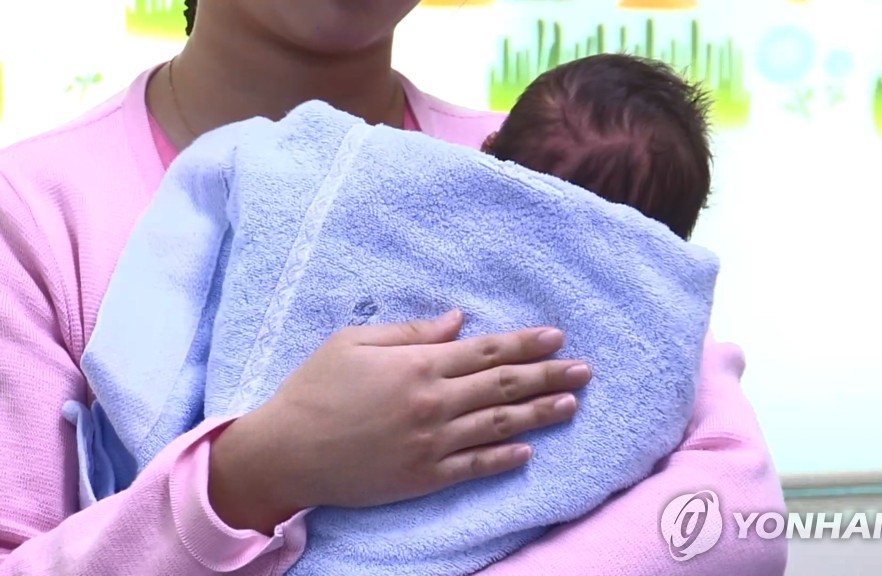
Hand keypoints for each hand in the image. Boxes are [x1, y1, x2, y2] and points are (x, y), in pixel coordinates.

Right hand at [208, 309, 590, 532]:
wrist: (287, 452)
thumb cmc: (314, 389)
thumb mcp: (354, 343)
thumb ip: (411, 332)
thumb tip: (458, 322)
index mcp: (418, 365)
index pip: (486, 351)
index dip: (525, 344)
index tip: (556, 337)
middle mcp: (433, 403)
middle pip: (503, 385)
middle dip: (548, 375)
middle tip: (585, 369)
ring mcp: (432, 443)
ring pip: (499, 425)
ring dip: (539, 413)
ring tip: (571, 404)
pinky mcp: (424, 477)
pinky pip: (475, 467)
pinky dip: (504, 459)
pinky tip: (528, 451)